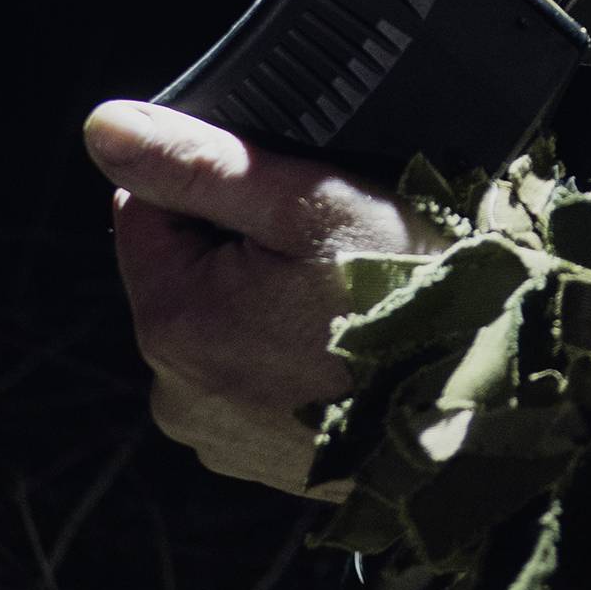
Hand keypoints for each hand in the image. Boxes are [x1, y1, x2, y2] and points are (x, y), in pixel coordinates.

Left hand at [83, 99, 442, 497]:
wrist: (487, 407)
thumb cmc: (404, 297)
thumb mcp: (306, 204)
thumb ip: (198, 163)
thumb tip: (103, 128)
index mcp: (173, 321)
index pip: (146, 210)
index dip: (215, 187)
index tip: (285, 200)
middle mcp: (176, 393)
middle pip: (184, 272)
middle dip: (241, 248)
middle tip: (328, 251)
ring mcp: (218, 436)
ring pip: (220, 325)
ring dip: (264, 304)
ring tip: (345, 301)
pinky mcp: (260, 461)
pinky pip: (254, 379)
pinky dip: (288, 357)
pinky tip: (346, 348)